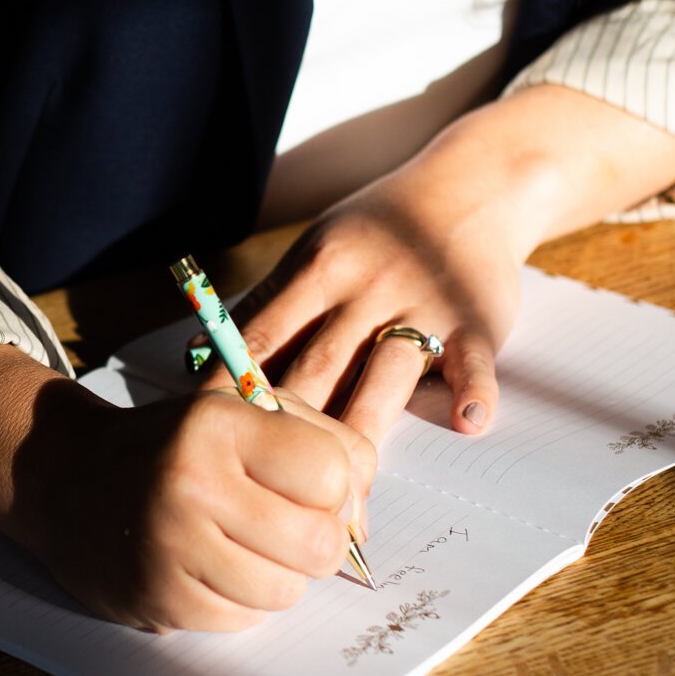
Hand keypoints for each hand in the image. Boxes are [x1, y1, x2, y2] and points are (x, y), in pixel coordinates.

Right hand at [11, 383, 374, 631]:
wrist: (67, 482)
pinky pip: (243, 621)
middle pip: (319, 543)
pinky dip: (237, 602)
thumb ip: (323, 444)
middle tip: (281, 525)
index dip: (333, 487)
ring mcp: (170, 547)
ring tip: (240, 546)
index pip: (333, 474)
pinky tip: (206, 569)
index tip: (303, 485)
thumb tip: (363, 522)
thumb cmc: (174, 448)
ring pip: (286, 592)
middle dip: (314, 541)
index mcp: (217, 424)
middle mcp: (190, 483)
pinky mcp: (158, 600)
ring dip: (276, 576)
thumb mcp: (243, 414)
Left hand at [203, 85, 674, 453]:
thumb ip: (270, 304)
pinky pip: (472, 359)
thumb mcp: (316, 251)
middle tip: (266, 490)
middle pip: (317, 367)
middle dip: (290, 430)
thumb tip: (200, 356)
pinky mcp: (474, 319)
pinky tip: (466, 421)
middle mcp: (363, 287)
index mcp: (315, 270)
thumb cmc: (378, 231)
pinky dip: (472, 389)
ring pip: (385, 372)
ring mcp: (420, 302)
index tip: (207, 434)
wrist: (472, 185)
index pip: (263, 336)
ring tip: (346, 489)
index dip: (233, 387)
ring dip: (365, 430)